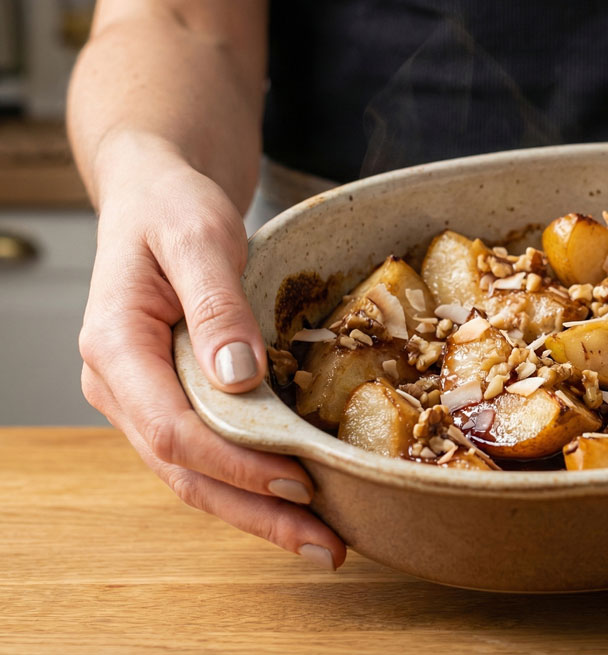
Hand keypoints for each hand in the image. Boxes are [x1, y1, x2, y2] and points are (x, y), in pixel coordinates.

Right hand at [78, 138, 345, 567]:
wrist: (156, 195)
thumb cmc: (174, 206)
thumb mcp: (198, 234)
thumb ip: (216, 302)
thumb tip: (237, 375)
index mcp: (116, 346)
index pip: (174, 430)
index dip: (238, 464)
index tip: (299, 481)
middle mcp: (121, 386)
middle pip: (186, 472)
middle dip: (256, 514)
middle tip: (327, 545)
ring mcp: (143, 400)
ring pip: (196, 477)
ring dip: (257, 514)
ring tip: (322, 543)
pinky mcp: (172, 401)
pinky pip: (209, 455)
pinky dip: (251, 484)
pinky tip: (299, 503)